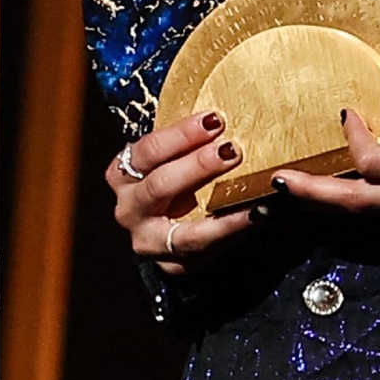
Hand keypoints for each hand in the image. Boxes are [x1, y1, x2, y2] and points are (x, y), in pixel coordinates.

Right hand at [106, 111, 254, 275]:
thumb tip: (220, 116)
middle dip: (198, 166)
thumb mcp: (166, 157)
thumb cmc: (170, 177)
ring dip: (220, 209)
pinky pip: (205, 250)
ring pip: (183, 230)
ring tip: (249, 191)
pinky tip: (256, 215)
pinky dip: (231, 231)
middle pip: (160, 186)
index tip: (213, 119)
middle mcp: (129, 209)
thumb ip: (183, 141)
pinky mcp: (171, 264)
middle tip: (231, 149)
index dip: (181, 134)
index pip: (148, 150)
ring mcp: (148, 240)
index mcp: (122, 174)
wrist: (163, 226)